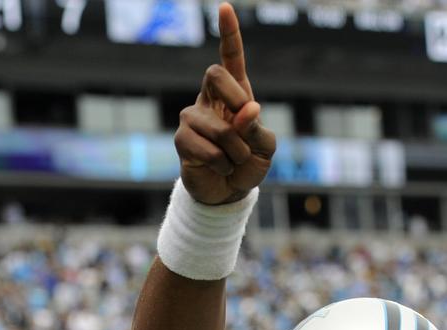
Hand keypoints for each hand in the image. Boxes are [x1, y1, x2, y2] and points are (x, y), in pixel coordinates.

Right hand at [175, 2, 275, 204]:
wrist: (229, 194)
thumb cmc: (249, 164)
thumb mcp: (264, 147)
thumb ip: (257, 127)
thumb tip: (247, 109)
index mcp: (234, 94)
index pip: (230, 59)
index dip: (228, 34)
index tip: (225, 7)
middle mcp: (209, 100)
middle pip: (214, 74)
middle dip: (235, 99)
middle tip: (245, 126)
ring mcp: (192, 119)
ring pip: (217, 125)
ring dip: (235, 150)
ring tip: (236, 161)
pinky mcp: (182, 141)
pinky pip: (206, 148)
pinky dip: (222, 164)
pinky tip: (222, 169)